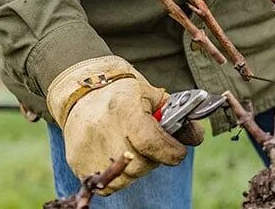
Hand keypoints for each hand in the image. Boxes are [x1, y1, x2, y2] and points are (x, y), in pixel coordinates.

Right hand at [47, 56, 200, 193]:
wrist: (82, 89)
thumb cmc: (125, 92)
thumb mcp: (155, 96)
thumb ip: (180, 116)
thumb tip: (196, 137)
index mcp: (125, 107)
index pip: (150, 142)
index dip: (170, 151)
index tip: (179, 152)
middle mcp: (103, 129)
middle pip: (140, 164)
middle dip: (155, 159)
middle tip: (155, 147)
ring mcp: (87, 148)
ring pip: (125, 178)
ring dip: (138, 169)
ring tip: (137, 150)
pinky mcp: (77, 162)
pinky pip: (107, 184)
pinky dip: (120, 176)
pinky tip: (122, 158)